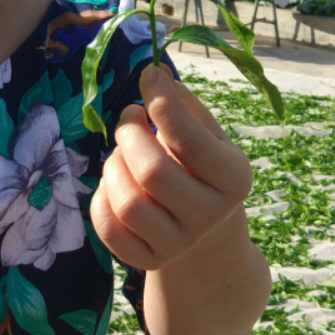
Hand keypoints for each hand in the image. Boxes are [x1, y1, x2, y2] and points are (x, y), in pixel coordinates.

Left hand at [89, 63, 252, 271]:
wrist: (205, 231)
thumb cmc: (201, 169)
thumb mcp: (207, 135)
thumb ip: (182, 105)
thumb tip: (153, 73)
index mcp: (234, 178)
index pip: (191, 141)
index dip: (162, 104)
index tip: (147, 79)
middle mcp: (211, 215)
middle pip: (152, 173)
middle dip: (129, 135)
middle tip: (129, 119)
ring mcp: (179, 244)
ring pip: (127, 203)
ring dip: (113, 166)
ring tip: (122, 154)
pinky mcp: (149, 261)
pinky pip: (109, 227)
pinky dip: (101, 198)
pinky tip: (114, 184)